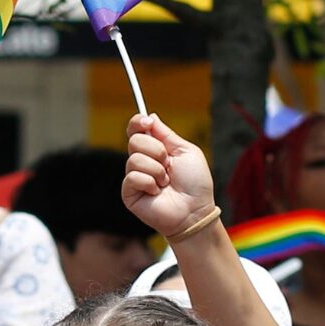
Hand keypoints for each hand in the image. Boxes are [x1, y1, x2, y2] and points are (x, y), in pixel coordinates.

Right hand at [122, 114, 214, 237]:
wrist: (195, 209)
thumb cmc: (195, 183)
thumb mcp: (186, 151)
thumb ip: (167, 134)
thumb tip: (151, 116)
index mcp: (154, 149)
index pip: (136, 129)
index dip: (137, 122)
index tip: (147, 122)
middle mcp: (142, 161)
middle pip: (134, 140)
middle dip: (156, 150)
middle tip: (168, 164)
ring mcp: (135, 177)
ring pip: (135, 159)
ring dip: (156, 170)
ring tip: (165, 182)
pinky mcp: (129, 193)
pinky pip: (133, 177)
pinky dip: (150, 183)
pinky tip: (157, 192)